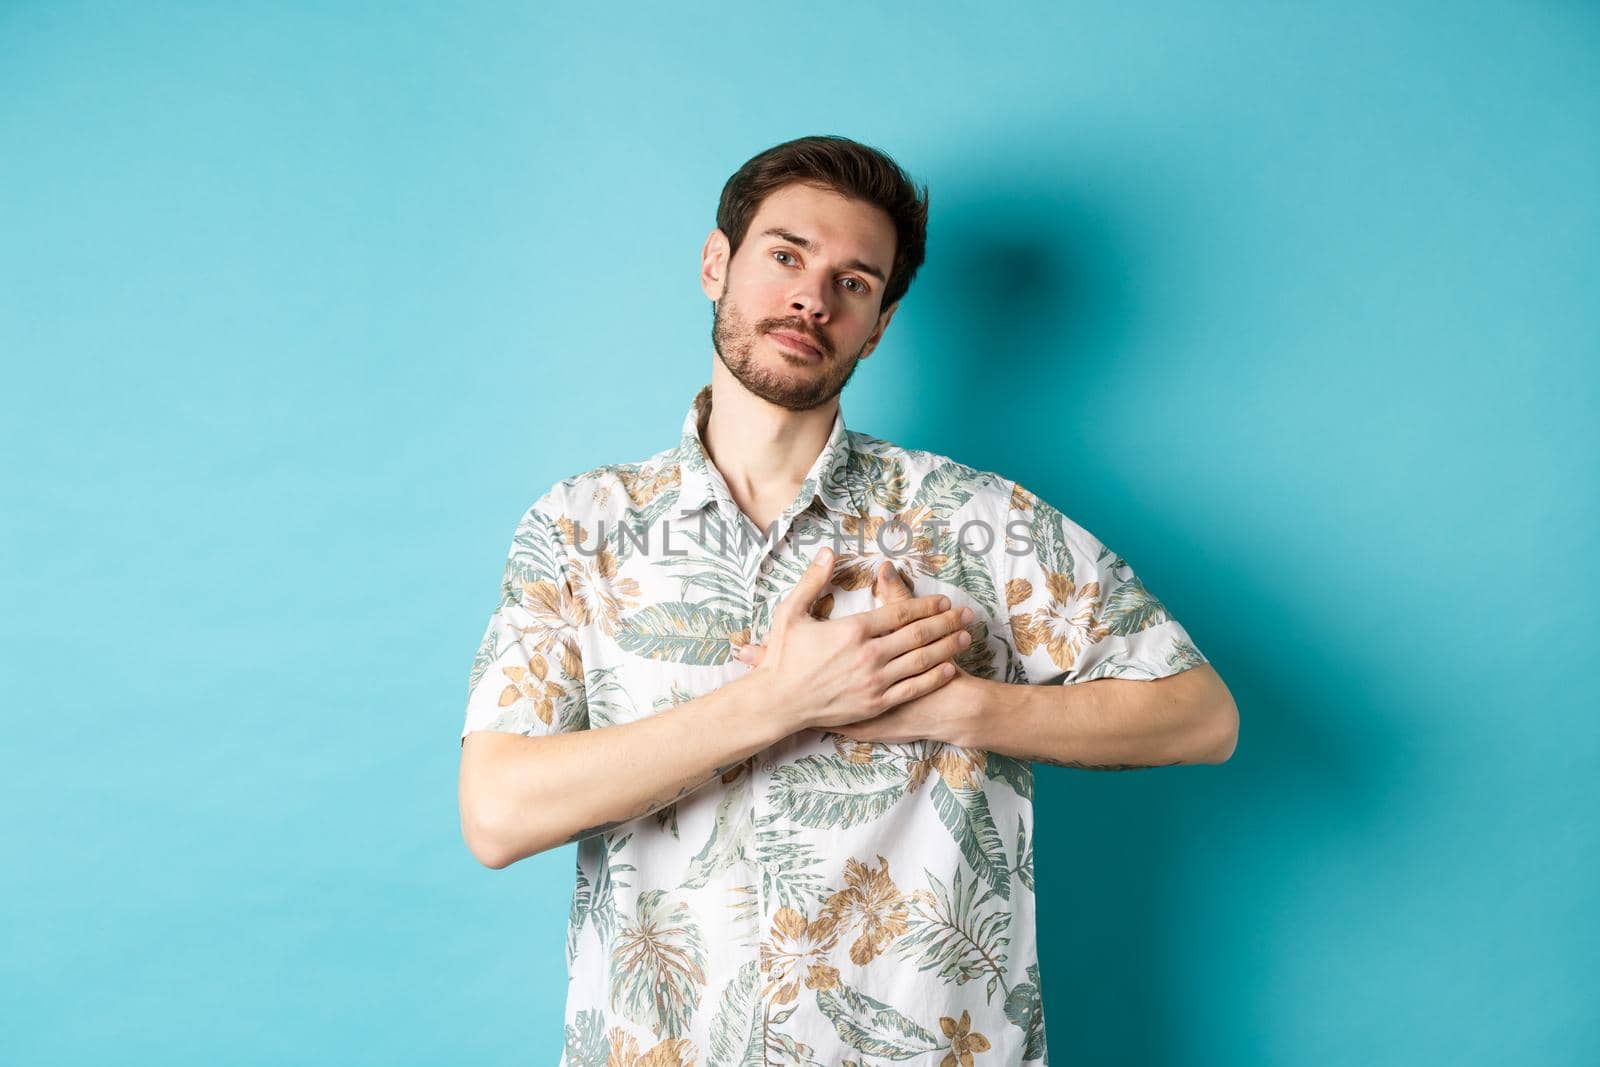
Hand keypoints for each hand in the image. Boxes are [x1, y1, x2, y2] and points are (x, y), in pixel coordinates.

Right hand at [732, 547, 972, 731]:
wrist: (778, 702)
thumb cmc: (782, 657)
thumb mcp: (790, 611)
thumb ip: (812, 580)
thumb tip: (828, 551)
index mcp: (852, 630)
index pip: (900, 612)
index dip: (926, 604)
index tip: (944, 600)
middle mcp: (868, 654)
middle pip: (917, 634)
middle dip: (946, 622)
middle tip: (967, 614)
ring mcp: (874, 681)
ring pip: (921, 661)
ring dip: (947, 647)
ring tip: (965, 637)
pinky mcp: (875, 704)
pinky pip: (912, 689)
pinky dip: (933, 677)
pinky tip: (949, 668)